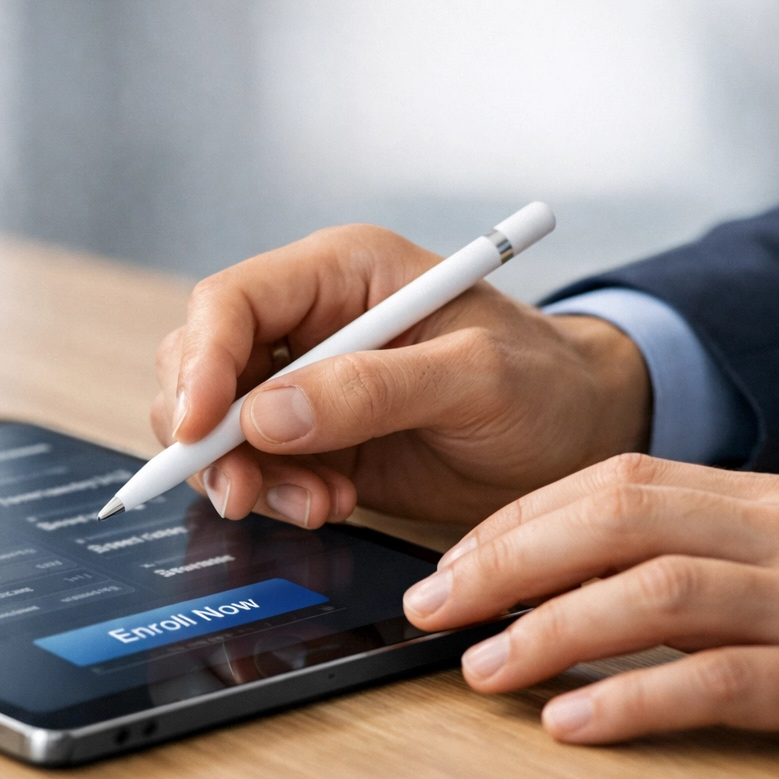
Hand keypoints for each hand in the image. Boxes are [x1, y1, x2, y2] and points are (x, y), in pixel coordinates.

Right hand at [151, 224, 651, 525]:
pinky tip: (329, 506)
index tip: (199, 431)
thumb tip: (266, 417)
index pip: (230, 303)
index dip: (200, 364)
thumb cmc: (545, 383)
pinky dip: (274, 496)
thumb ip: (373, 390)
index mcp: (341, 272)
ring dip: (245, 475)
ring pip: (217, 425)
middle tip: (245, 492)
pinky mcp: (313, 441)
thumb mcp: (476, 378)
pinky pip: (254, 467)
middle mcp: (311, 322)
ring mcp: (306, 383)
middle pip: (201, 364)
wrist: (580, 436)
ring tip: (318, 505)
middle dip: (209, 435)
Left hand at [403, 454, 778, 767]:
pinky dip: (633, 701)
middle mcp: (778, 533)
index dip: (519, 519)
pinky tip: (571, 723)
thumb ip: (684, 543)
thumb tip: (556, 568)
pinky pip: (719, 683)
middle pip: (618, 522)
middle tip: (435, 605)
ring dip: (551, 631)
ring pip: (657, 596)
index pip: (612, 482)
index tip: (454, 559)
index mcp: (755, 494)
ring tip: (482, 668)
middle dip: (509, 562)